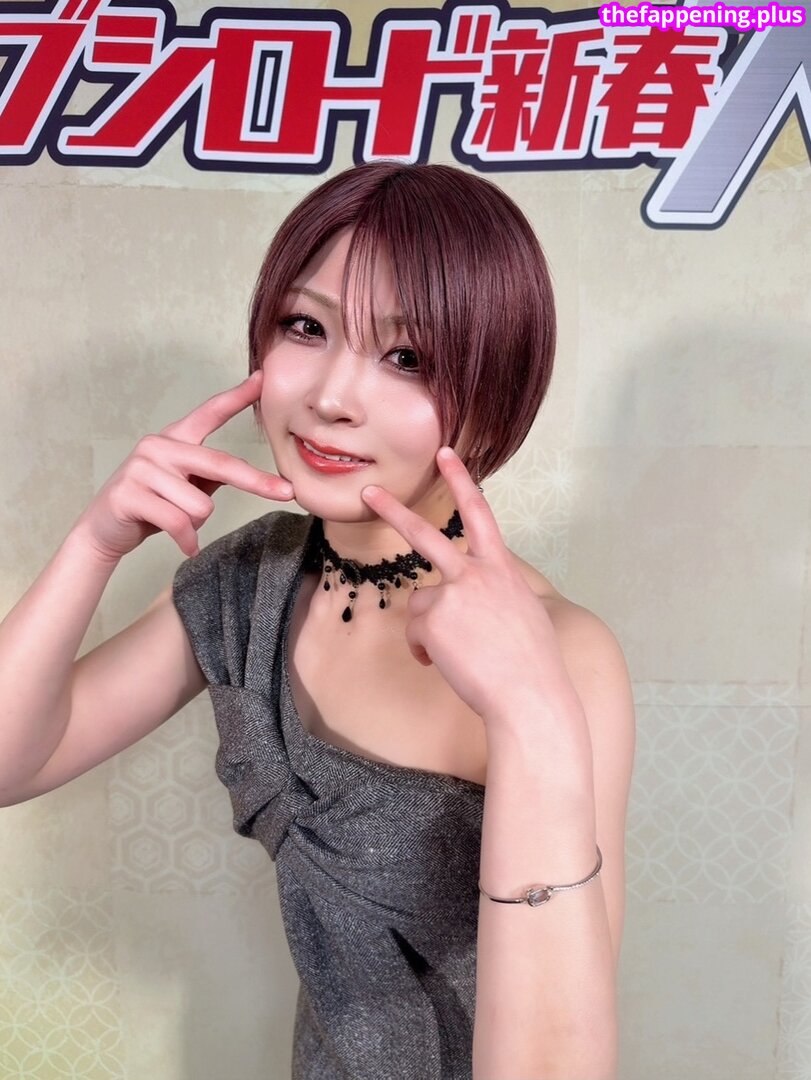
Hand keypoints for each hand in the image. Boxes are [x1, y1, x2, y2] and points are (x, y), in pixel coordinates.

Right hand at [75, 370, 293, 563]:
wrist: (103, 530)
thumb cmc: (151, 505)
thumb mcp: (184, 484)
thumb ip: (210, 473)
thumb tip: (252, 473)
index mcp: (174, 438)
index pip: (209, 413)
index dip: (237, 396)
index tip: (262, 380)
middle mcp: (158, 446)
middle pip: (220, 464)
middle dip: (256, 482)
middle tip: (286, 493)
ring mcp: (141, 468)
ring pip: (200, 504)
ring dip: (197, 523)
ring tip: (180, 525)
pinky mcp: (129, 494)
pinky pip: (178, 522)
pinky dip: (187, 540)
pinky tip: (186, 545)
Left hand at [360, 447, 572, 725]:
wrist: (529, 695)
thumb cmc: (533, 663)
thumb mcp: (525, 613)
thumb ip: (497, 595)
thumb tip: (471, 605)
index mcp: (502, 569)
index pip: (480, 514)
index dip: (462, 482)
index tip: (446, 456)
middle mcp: (476, 574)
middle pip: (426, 534)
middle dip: (394, 511)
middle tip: (369, 493)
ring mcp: (452, 594)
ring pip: (420, 601)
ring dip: (429, 628)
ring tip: (455, 652)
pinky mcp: (433, 620)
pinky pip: (417, 633)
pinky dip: (426, 651)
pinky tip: (447, 664)